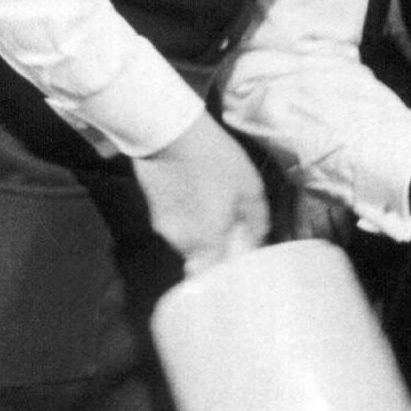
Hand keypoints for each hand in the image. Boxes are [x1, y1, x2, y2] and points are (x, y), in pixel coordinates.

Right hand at [134, 110, 269, 275]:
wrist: (168, 131)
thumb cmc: (215, 159)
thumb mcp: (249, 186)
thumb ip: (255, 220)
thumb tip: (257, 240)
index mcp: (208, 242)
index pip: (211, 279)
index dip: (223, 279)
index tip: (235, 266)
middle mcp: (182, 243)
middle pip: (202, 259)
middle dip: (216, 248)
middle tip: (231, 226)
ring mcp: (164, 228)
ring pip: (188, 241)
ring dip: (201, 231)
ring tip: (212, 204)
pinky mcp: (153, 211)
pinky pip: (176, 224)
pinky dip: (186, 217)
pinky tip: (194, 193)